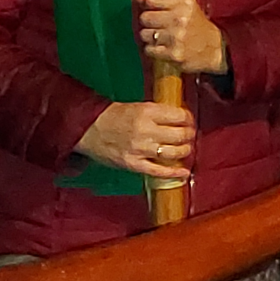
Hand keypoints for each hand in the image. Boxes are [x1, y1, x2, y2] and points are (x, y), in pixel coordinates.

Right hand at [74, 101, 194, 179]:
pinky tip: (184, 173)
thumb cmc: (115, 116)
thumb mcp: (139, 106)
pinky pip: (159, 171)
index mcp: (148, 112)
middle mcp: (146, 130)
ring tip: (186, 149)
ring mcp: (140, 149)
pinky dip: (174, 174)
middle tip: (190, 135)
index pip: (180, 116)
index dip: (189, 119)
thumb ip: (158, 113)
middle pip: (180, 135)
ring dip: (185, 152)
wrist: (90, 128)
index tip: (190, 121)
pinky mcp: (134, 164)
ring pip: (173, 153)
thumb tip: (180, 119)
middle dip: (189, 135)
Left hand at [135, 0, 227, 74]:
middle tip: (160, 25)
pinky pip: (149, 50)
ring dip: (150, 37)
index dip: (148, 5)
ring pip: (145, 34)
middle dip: (149, 22)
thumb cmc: (196, 24)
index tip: (154, 9)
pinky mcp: (173, 54)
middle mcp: (180, 18)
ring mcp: (176, 37)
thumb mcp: (184, 4)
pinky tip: (164, 48)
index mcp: (184, 2)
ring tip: (162, 37)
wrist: (215, 48)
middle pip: (145, 17)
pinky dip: (153, 50)